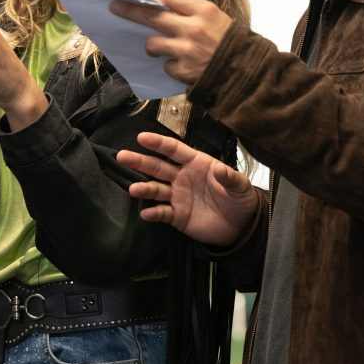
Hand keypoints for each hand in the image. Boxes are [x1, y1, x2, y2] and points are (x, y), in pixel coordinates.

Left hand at [108, 0, 231, 86]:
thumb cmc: (230, 43)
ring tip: (160, 47)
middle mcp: (193, 28)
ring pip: (154, 43)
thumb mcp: (215, 18)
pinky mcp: (185, 71)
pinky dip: (170, 66)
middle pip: (153, 16)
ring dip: (152, 46)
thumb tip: (159, 6)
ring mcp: (188, 50)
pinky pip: (166, 65)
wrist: (247, 73)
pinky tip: (183, 65)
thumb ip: (190, 12)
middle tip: (114, 7)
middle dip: (131, 11)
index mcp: (203, 11)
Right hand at [118, 132, 258, 246]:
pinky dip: (153, 213)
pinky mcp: (177, 216)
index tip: (142, 137)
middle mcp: (182, 177)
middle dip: (140, 161)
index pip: (174, 150)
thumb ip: (230, 177)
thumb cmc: (240, 199)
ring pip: (156, 189)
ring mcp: (178, 196)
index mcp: (196, 163)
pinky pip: (162, 213)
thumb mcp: (240, 186)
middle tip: (122, 156)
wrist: (241, 226)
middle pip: (157, 167)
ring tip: (133, 189)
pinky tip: (146, 213)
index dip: (158, 143)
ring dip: (144, 188)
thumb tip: (220, 169)